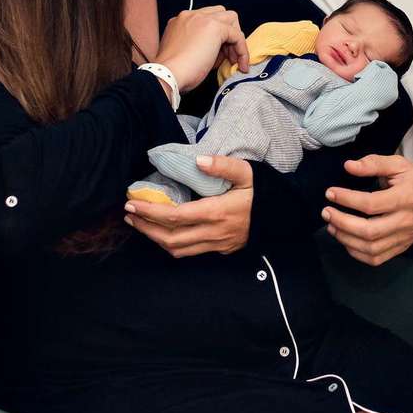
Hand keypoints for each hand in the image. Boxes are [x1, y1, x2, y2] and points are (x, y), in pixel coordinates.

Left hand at [123, 155, 252, 256]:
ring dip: (155, 238)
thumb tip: (197, 159)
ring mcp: (218, 244)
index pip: (174, 216)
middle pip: (170, 238)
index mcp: (217, 212)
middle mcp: (214, 233)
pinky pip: (191, 252)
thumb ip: (222, 165)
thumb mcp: (247, 171)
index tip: (131, 204)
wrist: (283, 215)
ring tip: (140, 225)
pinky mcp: (222, 250)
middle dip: (145, 228)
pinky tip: (164, 232)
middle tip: (129, 215)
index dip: (149, 212)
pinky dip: (172, 244)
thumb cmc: (263, 190)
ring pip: (178, 249)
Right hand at [156, 6, 249, 91]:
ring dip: (235, 40)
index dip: (216, 38)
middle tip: (227, 56)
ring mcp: (202, 19)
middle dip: (228, 35)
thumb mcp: (185, 52)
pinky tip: (240, 64)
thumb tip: (219, 51)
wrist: (168, 74)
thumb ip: (199, 45)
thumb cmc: (174, 71)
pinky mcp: (214, 27)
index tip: (218, 56)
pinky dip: (242, 50)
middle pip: (220, 15)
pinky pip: (237, 35)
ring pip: (231, 19)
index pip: (207, 20)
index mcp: (180, 21)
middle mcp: (190, 16)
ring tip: (232, 61)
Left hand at [321, 155, 412, 265]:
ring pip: (371, 248)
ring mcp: (404, 237)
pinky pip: (378, 258)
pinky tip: (346, 241)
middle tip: (326, 212)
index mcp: (405, 198)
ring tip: (332, 226)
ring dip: (346, 239)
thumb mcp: (399, 163)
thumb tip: (348, 166)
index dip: (347, 199)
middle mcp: (405, 221)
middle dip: (342, 222)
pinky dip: (358, 253)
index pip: (371, 204)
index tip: (330, 193)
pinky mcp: (402, 246)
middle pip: (369, 231)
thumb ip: (374, 163)